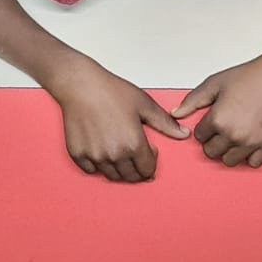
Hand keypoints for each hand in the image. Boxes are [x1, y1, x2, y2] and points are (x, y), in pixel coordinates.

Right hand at [53, 60, 188, 181]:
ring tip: (119, 151)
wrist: (81, 85)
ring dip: (119, 169)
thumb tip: (183, 134)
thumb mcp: (145, 104)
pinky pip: (91, 170)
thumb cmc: (111, 91)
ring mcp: (95, 156)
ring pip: (112, 175)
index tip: (148, 151)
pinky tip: (102, 149)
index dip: (151, 163)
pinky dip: (98, 165)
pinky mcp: (78, 154)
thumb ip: (165, 123)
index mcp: (133, 145)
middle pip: (130, 177)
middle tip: (136, 155)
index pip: (147, 170)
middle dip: (137, 170)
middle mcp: (114, 155)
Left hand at [172, 54, 261, 167]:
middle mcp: (234, 135)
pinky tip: (251, 140)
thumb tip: (175, 114)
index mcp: (218, 120)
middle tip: (224, 127)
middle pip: (212, 152)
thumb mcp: (215, 83)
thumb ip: (192, 100)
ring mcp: (252, 143)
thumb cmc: (249, 76)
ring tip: (236, 133)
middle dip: (214, 141)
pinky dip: (250, 155)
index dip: (205, 127)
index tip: (214, 118)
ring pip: (230, 161)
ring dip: (229, 150)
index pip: (200, 137)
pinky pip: (252, 163)